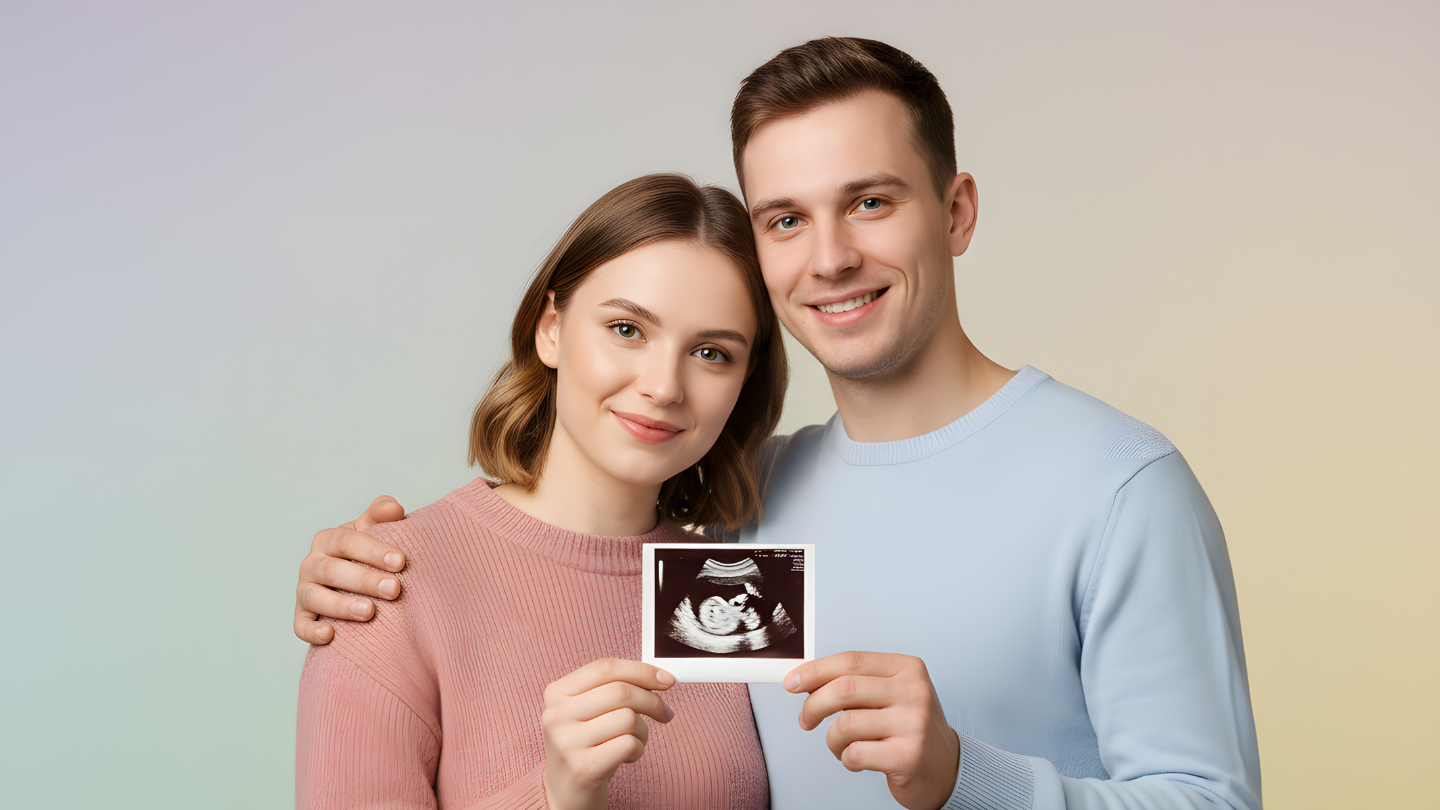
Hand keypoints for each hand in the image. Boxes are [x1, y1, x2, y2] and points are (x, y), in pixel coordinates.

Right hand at [293, 496, 407, 644]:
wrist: (358, 583)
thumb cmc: (369, 554)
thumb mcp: (376, 529)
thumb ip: (383, 513)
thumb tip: (394, 509)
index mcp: (328, 539)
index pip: (347, 542)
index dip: (373, 551)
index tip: (401, 561)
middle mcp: (312, 564)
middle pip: (333, 570)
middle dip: (365, 580)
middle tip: (394, 589)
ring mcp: (305, 591)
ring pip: (315, 598)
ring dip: (341, 606)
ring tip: (369, 612)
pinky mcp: (303, 616)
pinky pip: (300, 626)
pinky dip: (312, 631)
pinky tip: (330, 635)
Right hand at [542, 659, 675, 809]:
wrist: (565, 793)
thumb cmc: (587, 747)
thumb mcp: (591, 712)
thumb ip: (615, 689)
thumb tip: (660, 676)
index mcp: (557, 692)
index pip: (605, 667)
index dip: (641, 670)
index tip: (666, 679)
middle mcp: (556, 715)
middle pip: (620, 691)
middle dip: (652, 701)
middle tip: (665, 713)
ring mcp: (567, 741)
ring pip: (628, 718)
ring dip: (644, 731)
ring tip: (635, 741)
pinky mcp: (582, 767)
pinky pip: (629, 744)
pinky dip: (639, 749)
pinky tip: (628, 756)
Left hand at [785, 652, 960, 809]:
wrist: (946, 767)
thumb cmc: (911, 729)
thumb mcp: (891, 693)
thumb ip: (856, 683)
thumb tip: (807, 679)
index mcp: (907, 668)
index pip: (851, 661)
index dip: (815, 670)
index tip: (793, 682)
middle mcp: (913, 692)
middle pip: (844, 689)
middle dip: (814, 705)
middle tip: (807, 719)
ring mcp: (913, 724)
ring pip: (845, 724)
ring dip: (832, 740)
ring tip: (841, 745)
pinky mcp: (908, 755)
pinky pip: (855, 753)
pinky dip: (846, 759)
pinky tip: (857, 759)